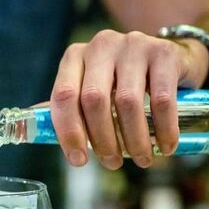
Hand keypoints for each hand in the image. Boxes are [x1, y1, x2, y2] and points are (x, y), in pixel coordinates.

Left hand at [49, 29, 208, 168]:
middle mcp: (101, 46)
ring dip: (134, 139)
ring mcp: (133, 45)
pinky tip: (167, 146)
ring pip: (127, 101)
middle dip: (102, 139)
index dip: (68, 132)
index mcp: (75, 56)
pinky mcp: (164, 52)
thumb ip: (71, 107)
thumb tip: (38, 130)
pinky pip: (161, 99)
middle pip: (93, 100)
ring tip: (142, 160)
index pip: (63, 96)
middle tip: (112, 163)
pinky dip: (164, 129)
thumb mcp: (94, 88)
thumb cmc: (124, 81)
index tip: (79, 161)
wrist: (171, 59)